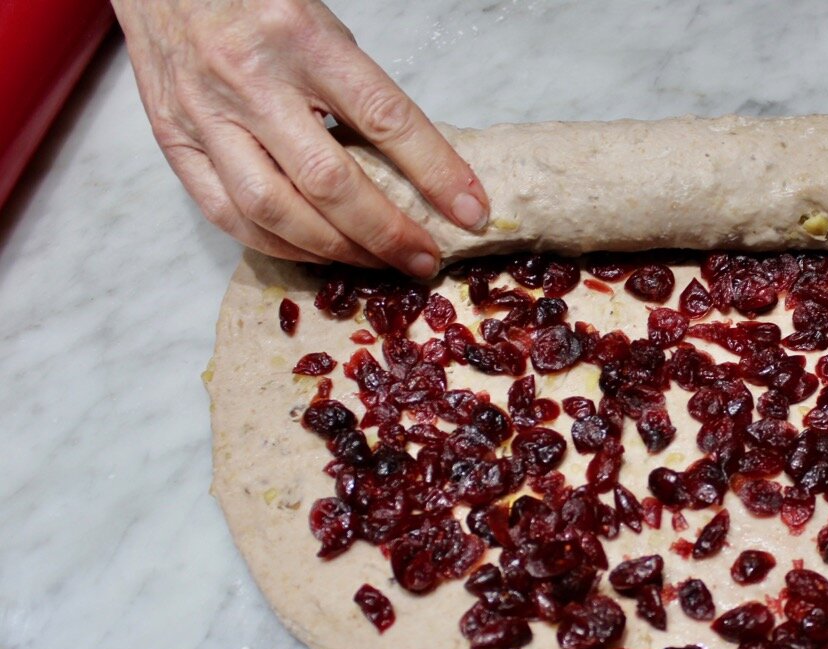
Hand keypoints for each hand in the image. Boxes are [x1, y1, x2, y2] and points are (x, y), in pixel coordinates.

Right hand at [112, 0, 488, 276]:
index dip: (435, 172)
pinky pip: (228, 216)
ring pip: (275, 211)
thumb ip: (357, 89)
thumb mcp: (319, 24)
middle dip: (387, 233)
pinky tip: (317, 254)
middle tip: (424, 259)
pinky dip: (279, 246)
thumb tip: (418, 168)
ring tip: (376, 263)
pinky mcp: (173, 142)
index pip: (384, 117)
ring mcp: (205, 115)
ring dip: (335, 251)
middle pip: (329, 182)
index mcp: (302, 37)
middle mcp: (250, 79)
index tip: (471, 211)